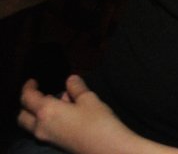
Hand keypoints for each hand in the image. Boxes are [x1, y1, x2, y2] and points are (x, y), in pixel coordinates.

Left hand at [18, 75, 136, 153]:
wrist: (107, 149)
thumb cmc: (97, 121)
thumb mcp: (89, 99)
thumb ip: (76, 88)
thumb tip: (70, 79)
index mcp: (46, 111)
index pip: (27, 98)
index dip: (27, 87)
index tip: (32, 81)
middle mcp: (40, 126)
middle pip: (22, 116)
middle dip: (27, 104)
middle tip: (40, 94)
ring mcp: (47, 138)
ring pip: (31, 125)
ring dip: (37, 113)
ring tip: (56, 102)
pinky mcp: (55, 144)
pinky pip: (42, 130)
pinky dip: (46, 120)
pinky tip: (65, 114)